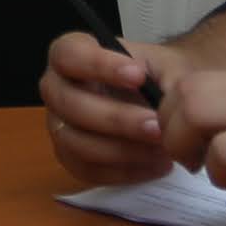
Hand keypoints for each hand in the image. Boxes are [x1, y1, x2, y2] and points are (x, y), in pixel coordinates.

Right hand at [39, 29, 185, 183]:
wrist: (161, 101)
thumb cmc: (156, 76)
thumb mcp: (166, 64)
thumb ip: (167, 76)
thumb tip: (169, 103)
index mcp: (71, 54)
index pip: (68, 54)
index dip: (98, 65)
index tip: (138, 76)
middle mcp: (56, 89)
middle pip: (70, 104)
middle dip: (115, 118)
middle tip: (156, 125)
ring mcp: (59, 126)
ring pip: (76, 142)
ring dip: (122, 149)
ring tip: (161, 148)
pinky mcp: (71, 158)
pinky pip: (88, 170)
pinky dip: (124, 171)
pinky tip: (157, 165)